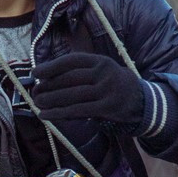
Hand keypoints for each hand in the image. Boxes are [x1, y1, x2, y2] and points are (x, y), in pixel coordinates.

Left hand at [31, 52, 147, 132]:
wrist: (143, 101)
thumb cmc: (114, 85)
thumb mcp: (102, 71)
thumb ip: (81, 72)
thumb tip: (48, 77)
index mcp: (100, 61)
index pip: (71, 61)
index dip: (51, 66)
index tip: (35, 73)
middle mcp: (104, 73)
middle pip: (70, 78)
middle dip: (49, 86)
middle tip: (34, 92)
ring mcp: (106, 91)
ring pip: (72, 95)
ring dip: (51, 100)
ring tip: (37, 103)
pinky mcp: (107, 108)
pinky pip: (77, 111)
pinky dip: (59, 113)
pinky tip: (46, 116)